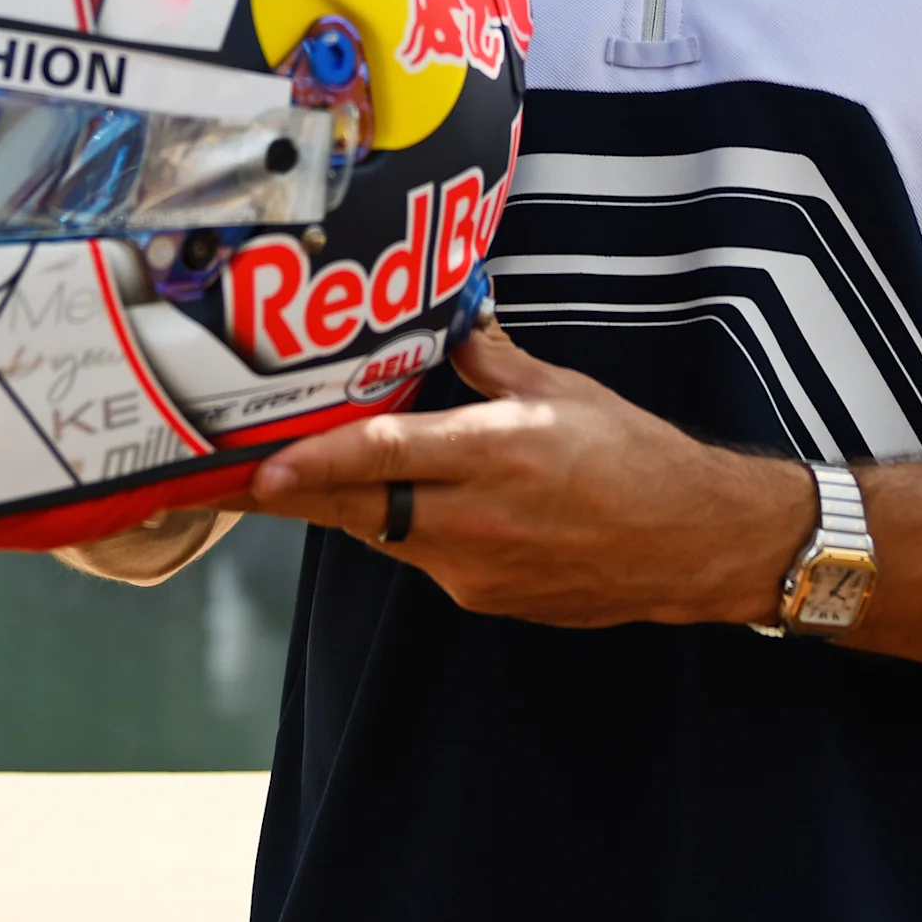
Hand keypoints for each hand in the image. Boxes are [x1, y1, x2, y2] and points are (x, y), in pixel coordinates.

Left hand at [250, 321, 814, 626]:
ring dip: (346, 508)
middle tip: (230, 477)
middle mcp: (476, 517)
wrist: (691, 542)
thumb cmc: (633, 455)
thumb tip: (449, 324)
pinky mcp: (487, 597)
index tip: (254, 467)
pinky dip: (405, 530)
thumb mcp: (561, 390)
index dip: (310, 464)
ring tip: (294, 480)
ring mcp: (477, 567)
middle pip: (358, 509)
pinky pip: (425, 559)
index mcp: (494, 452)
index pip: (381, 456)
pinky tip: (401, 504)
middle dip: (291, 495)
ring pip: (385, 536)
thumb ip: (492, 359)